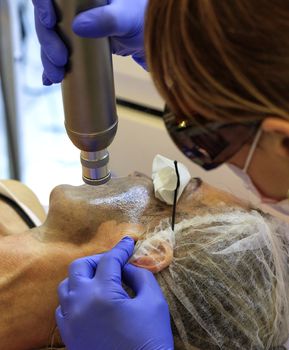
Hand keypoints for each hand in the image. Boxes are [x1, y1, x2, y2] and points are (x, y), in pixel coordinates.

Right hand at [32, 0, 147, 85]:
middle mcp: (79, 7)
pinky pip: (65, 54)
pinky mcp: (84, 46)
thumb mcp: (129, 18)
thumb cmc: (148, 21)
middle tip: (59, 60)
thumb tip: (78, 27)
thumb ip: (107, 19)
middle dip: (48, 40)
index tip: (48, 21)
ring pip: (55, 39)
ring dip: (50, 58)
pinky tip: (50, 79)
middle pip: (50, 20)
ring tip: (56, 76)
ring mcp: (80, 27)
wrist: (160, 41)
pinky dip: (56, 67)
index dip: (43, 4)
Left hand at [56, 237, 173, 349]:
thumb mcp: (154, 302)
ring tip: (101, 280)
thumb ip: (141, 276)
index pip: (109, 260)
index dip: (121, 248)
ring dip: (83, 277)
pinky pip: (63, 307)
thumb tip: (128, 266)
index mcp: (102, 293)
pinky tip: (90, 301)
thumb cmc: (150, 340)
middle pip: (79, 266)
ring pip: (66, 285)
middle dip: (97, 260)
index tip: (129, 242)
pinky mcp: (68, 335)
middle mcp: (80, 303)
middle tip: (114, 263)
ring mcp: (70, 320)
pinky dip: (75, 297)